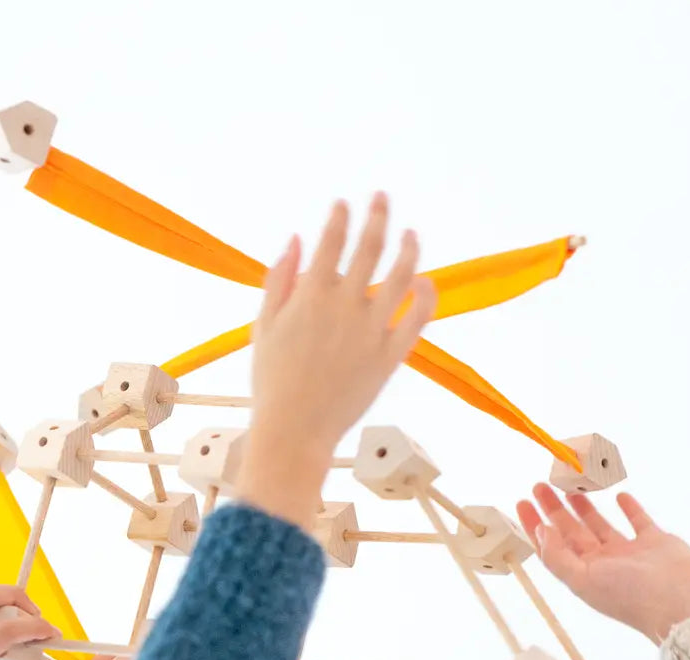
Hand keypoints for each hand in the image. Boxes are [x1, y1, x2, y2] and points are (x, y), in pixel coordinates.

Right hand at [237, 193, 436, 531]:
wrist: (294, 431)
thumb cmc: (272, 381)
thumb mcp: (263, 326)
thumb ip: (278, 279)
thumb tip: (296, 239)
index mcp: (309, 295)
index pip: (331, 240)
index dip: (340, 216)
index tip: (344, 205)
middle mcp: (343, 305)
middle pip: (369, 246)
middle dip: (377, 215)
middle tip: (381, 198)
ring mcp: (370, 329)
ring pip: (401, 274)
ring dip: (409, 247)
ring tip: (410, 234)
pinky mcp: (390, 355)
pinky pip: (419, 316)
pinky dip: (426, 294)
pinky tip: (424, 281)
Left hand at [516, 485, 689, 643]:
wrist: (680, 600)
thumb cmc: (629, 595)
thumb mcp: (583, 580)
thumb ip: (558, 557)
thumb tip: (540, 531)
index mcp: (584, 574)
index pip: (552, 546)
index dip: (535, 525)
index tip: (522, 502)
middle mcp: (604, 563)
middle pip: (572, 532)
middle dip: (554, 509)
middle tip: (540, 485)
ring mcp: (629, 553)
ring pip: (600, 524)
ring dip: (584, 506)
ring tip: (569, 485)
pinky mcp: (655, 542)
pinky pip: (638, 520)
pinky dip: (629, 508)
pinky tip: (618, 495)